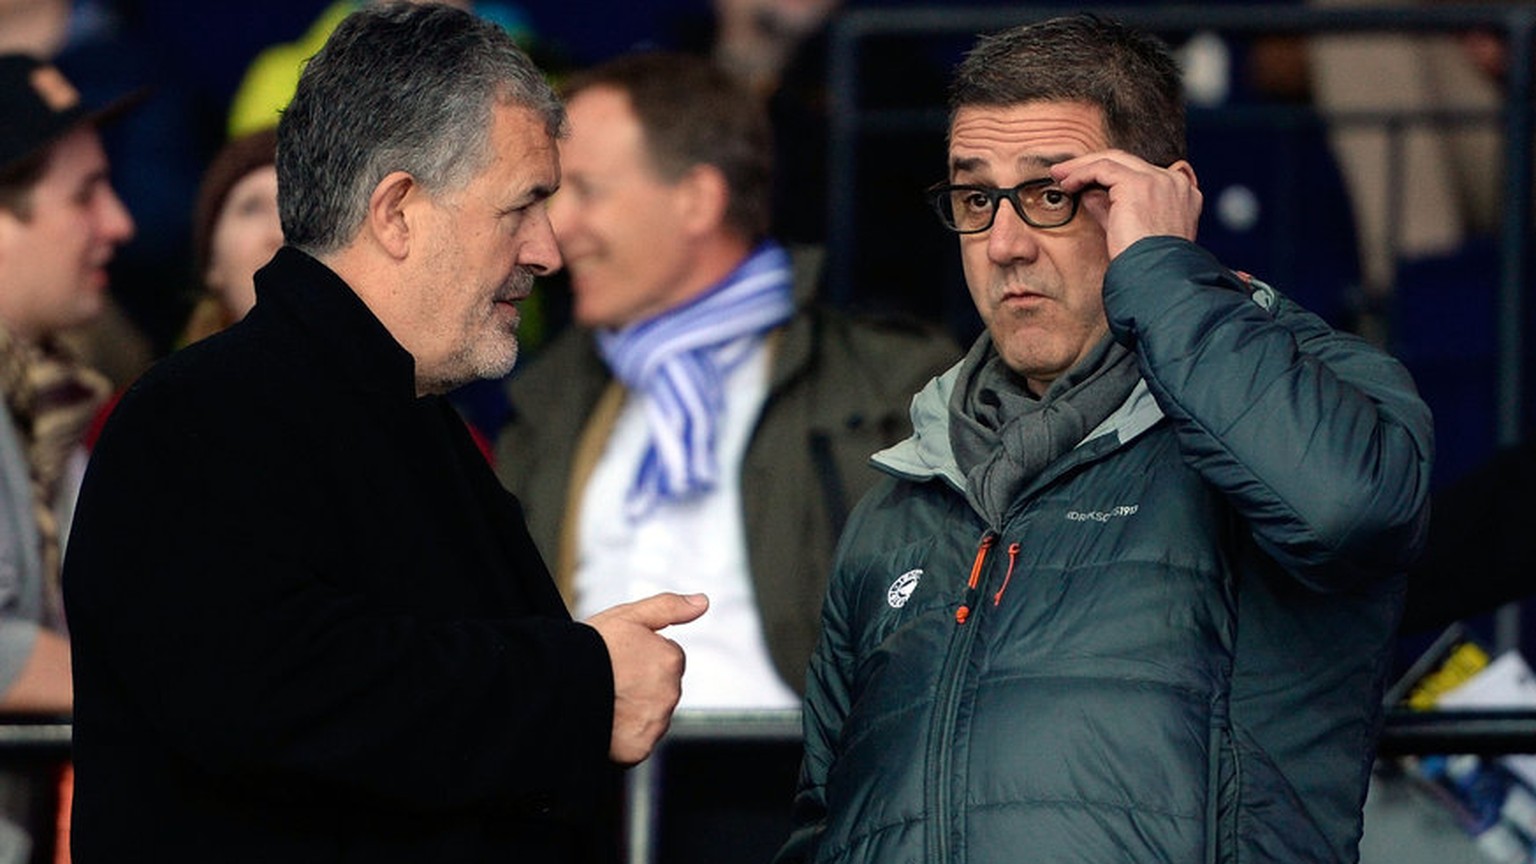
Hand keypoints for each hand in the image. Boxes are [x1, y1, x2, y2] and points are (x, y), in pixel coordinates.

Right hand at [585, 592, 708, 764]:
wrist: (559, 684)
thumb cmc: (590, 648)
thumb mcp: (629, 616)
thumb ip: (669, 607)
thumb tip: (702, 602)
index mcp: (671, 660)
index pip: (667, 660)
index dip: (640, 658)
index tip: (619, 659)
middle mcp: (670, 694)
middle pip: (660, 689)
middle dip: (640, 685)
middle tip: (609, 679)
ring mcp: (655, 723)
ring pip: (650, 716)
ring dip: (633, 710)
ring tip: (603, 699)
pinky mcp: (639, 748)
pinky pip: (637, 742)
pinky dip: (624, 735)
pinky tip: (604, 720)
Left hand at [1051, 150, 1201, 258]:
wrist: (1158, 279)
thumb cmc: (1147, 267)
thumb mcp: (1130, 232)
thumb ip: (1112, 209)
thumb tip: (1089, 194)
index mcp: (1182, 195)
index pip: (1142, 173)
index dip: (1111, 176)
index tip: (1086, 183)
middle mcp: (1174, 182)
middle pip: (1127, 161)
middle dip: (1092, 164)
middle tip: (1066, 173)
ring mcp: (1159, 180)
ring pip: (1114, 159)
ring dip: (1082, 166)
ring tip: (1060, 175)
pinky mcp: (1139, 184)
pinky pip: (1103, 168)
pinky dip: (1081, 173)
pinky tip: (1068, 185)